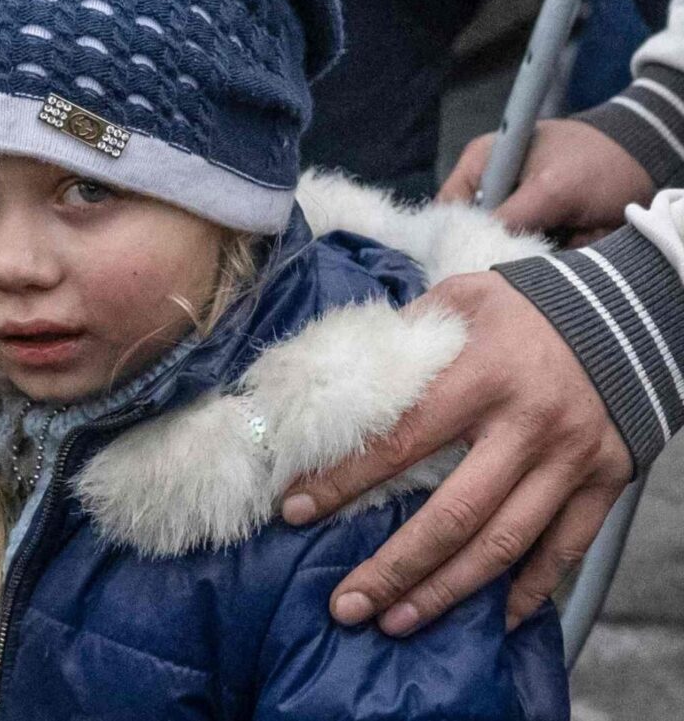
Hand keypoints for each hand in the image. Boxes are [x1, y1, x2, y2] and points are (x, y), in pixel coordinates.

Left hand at [280, 272, 633, 633]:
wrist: (630, 312)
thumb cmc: (524, 309)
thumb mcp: (460, 302)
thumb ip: (404, 340)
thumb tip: (336, 379)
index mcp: (482, 376)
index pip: (399, 440)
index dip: (344, 481)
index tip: (295, 511)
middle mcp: (528, 426)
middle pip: (453, 516)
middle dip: (395, 569)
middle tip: (346, 607)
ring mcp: (572, 460)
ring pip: (505, 545)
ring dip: (447, 592)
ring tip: (397, 623)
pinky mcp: (608, 481)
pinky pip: (566, 548)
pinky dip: (531, 588)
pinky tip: (492, 617)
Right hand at [439, 119, 653, 244]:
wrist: (646, 159)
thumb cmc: (596, 160)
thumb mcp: (551, 188)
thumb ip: (510, 217)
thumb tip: (480, 248)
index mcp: (481, 166)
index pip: (449, 210)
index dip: (457, 236)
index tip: (476, 259)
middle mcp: (494, 189)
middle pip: (478, 234)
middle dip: (503, 247)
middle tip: (530, 251)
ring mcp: (519, 208)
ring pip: (509, 248)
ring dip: (533, 253)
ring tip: (561, 244)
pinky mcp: (543, 226)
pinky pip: (535, 252)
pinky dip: (553, 255)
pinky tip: (572, 245)